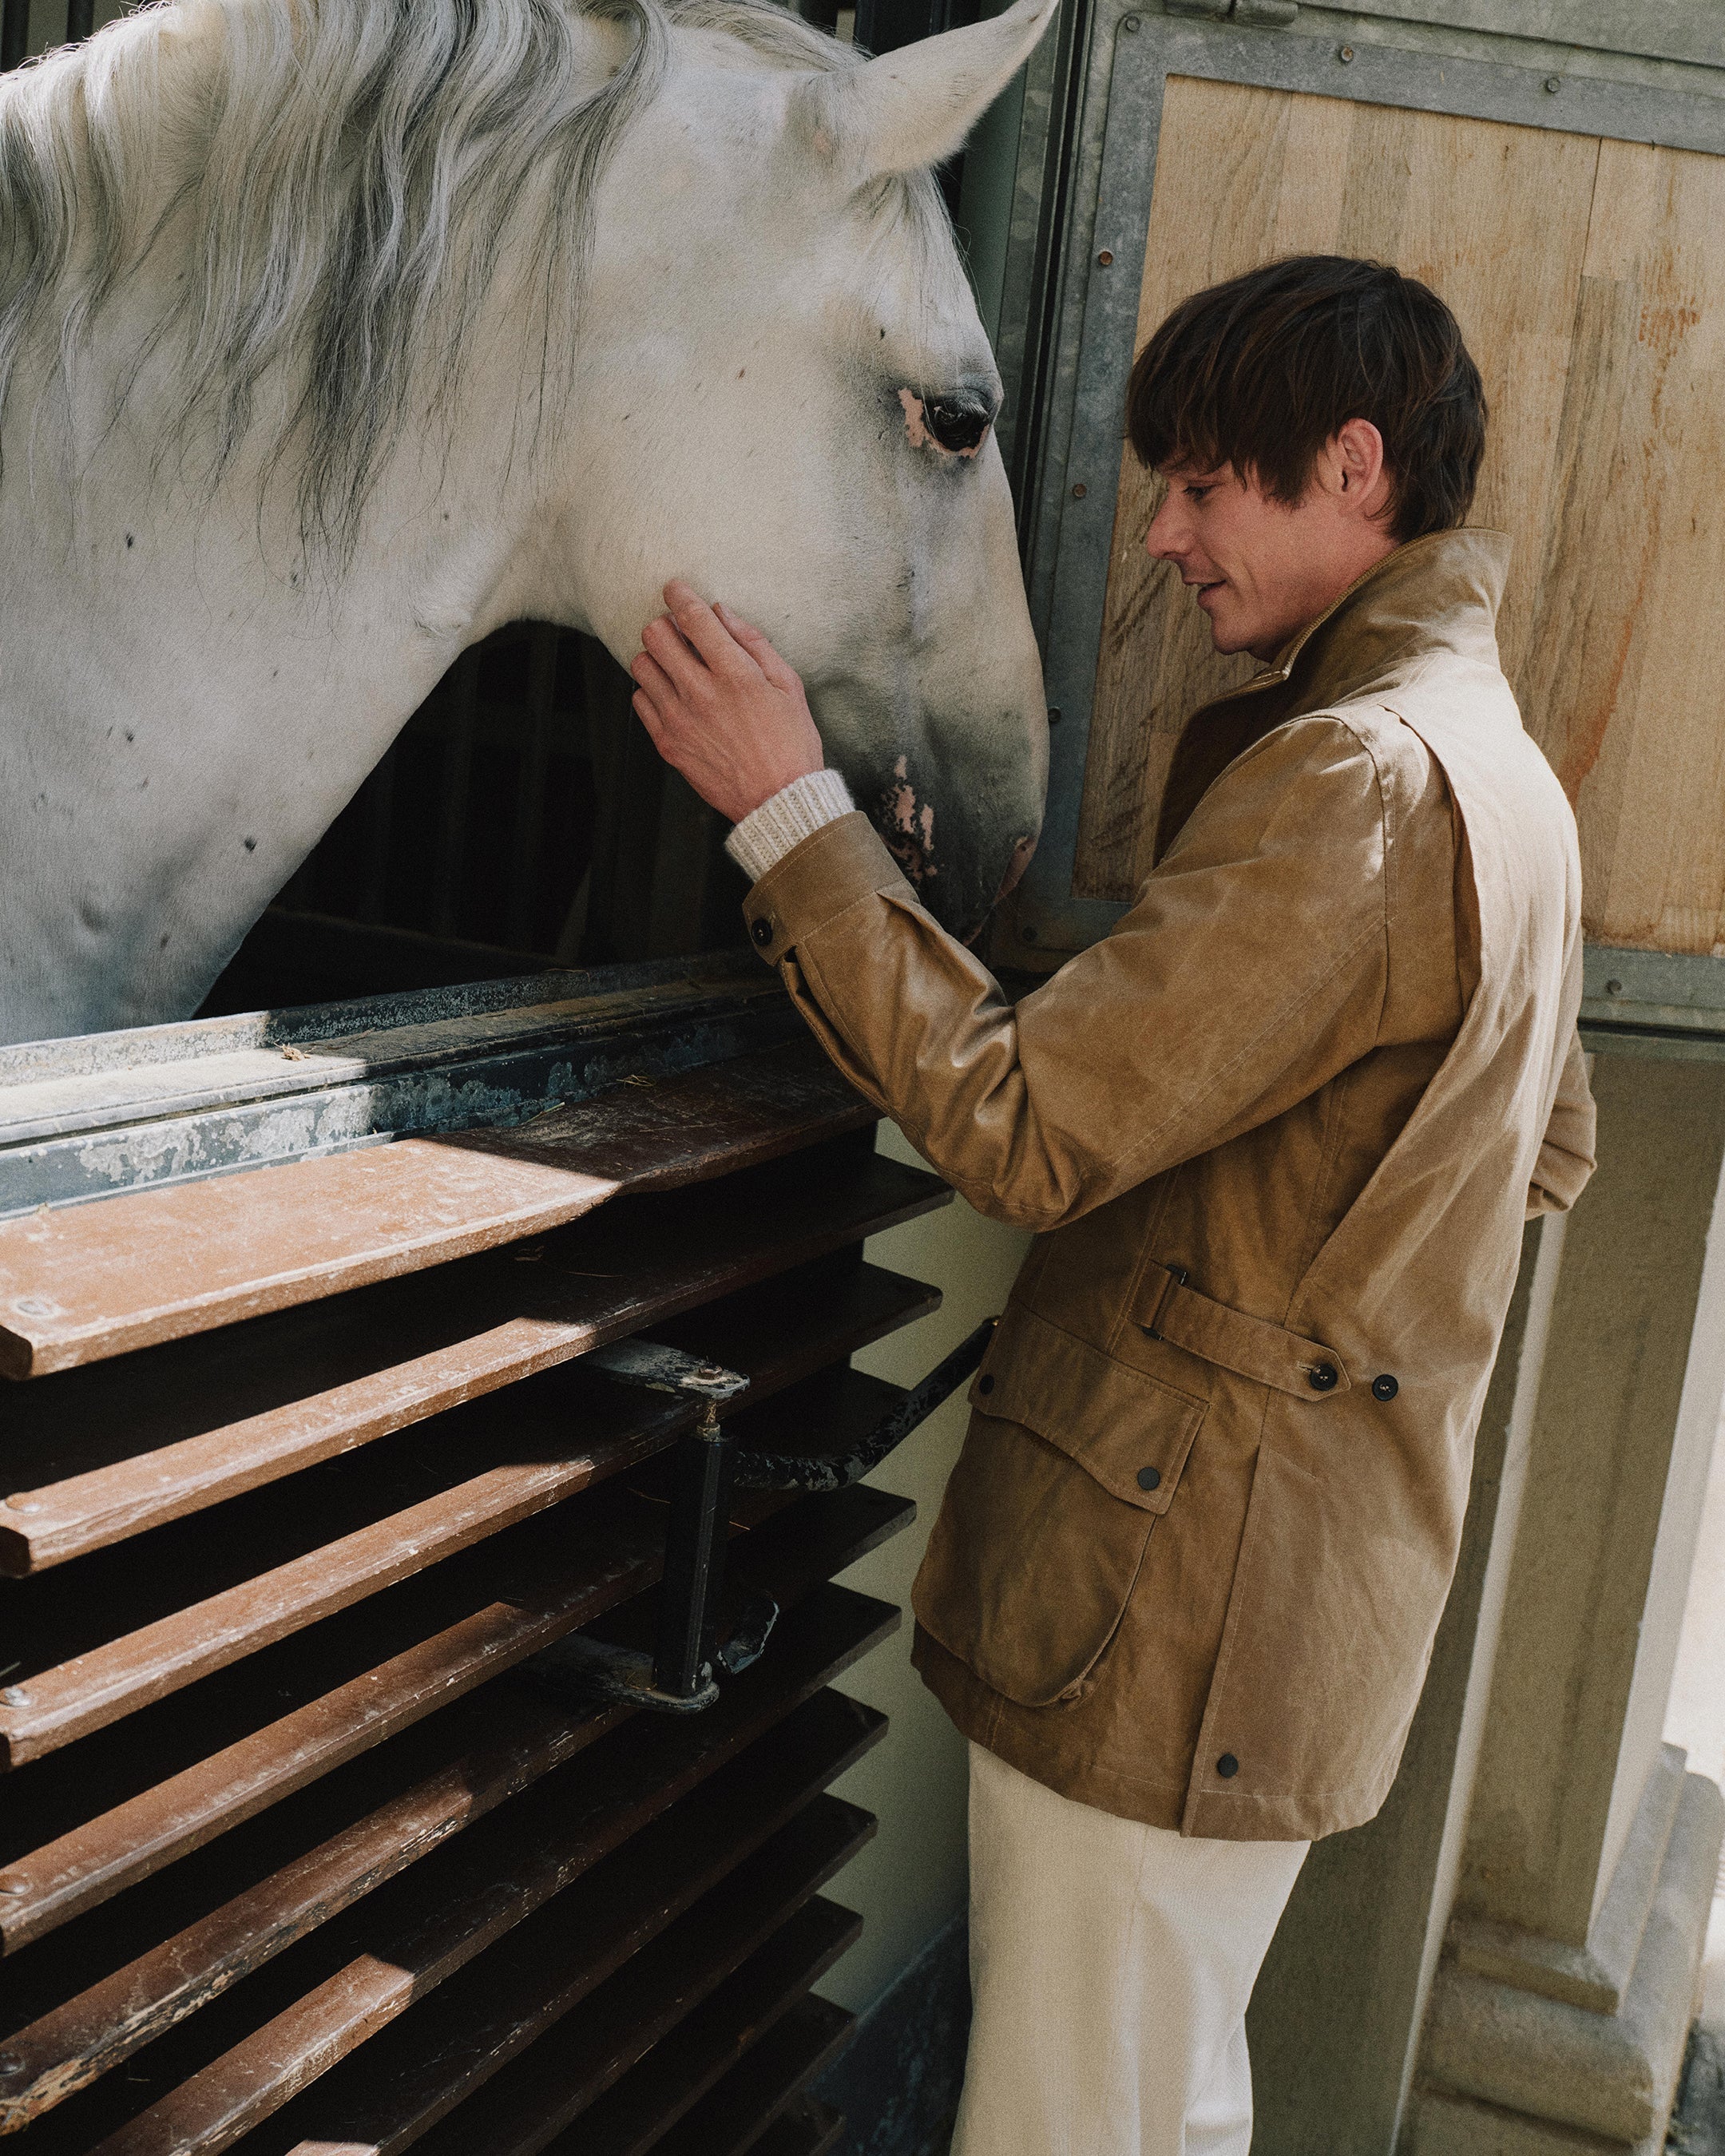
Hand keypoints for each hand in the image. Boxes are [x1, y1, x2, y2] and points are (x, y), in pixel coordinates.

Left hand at [630, 581, 825, 823]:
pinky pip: (640, 700)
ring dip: (656, 657)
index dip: (678, 594)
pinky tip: (673, 696)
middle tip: (680, 634)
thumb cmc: (790, 742)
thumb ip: (753, 642)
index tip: (675, 588)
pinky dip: (652, 690)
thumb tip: (721, 611)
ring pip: (641, 665)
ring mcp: (679, 719)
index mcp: (734, 674)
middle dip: (665, 625)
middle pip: (655, 635)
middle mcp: (701, 693)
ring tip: (676, 666)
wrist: (777, 799)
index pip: (692, 617)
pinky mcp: (667, 743)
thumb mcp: (788, 685)